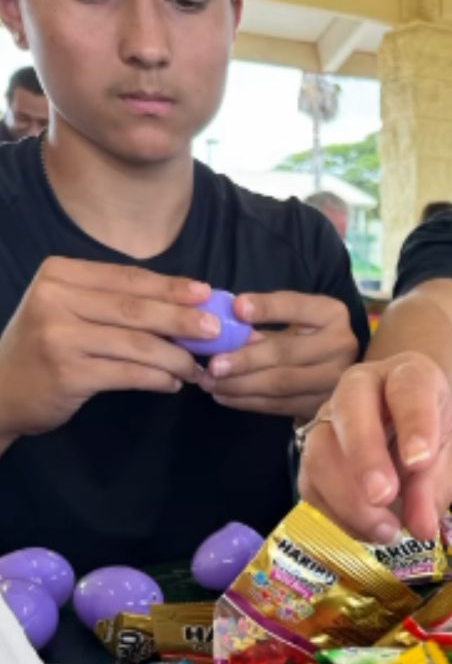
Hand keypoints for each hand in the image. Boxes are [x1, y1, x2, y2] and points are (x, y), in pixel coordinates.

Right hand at [0, 258, 216, 440]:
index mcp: (60, 274)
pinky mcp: (67, 372)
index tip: (207, 294)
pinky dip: (158, 378)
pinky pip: (129, 373)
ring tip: (198, 367)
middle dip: (183, 320)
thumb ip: (117, 302)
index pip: (128, 278)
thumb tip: (187, 304)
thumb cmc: (48, 346)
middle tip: (217, 330)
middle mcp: (55, 299)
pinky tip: (174, 383)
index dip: (172, 287)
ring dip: (176, 357)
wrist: (1, 390)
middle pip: (136, 308)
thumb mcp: (71, 310)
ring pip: (138, 343)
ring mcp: (59, 336)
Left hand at [199, 292, 358, 419]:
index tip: (236, 307)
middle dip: (245, 360)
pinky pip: (279, 405)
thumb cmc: (306, 338)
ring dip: (240, 385)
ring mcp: (335, 379)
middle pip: (285, 353)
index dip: (267, 308)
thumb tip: (226, 332)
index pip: (297, 307)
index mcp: (331, 314)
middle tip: (212, 365)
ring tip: (210, 383)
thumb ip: (265, 324)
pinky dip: (248, 401)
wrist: (336, 371)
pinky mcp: (322, 405)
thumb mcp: (293, 321)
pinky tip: (224, 396)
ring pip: (280, 384)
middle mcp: (340, 346)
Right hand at [298, 353, 451, 542]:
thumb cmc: (428, 435)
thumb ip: (435, 485)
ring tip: (385, 530)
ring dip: (348, 498)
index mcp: (406, 376)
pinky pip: (310, 486)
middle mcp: (359, 388)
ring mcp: (327, 419)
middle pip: (349, 410)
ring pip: (320, 451)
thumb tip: (421, 526)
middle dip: (365, 457)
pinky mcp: (311, 457)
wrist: (404, 427)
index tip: (420, 461)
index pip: (408, 388)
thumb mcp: (446, 455)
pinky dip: (335, 515)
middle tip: (384, 497)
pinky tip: (364, 533)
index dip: (414, 423)